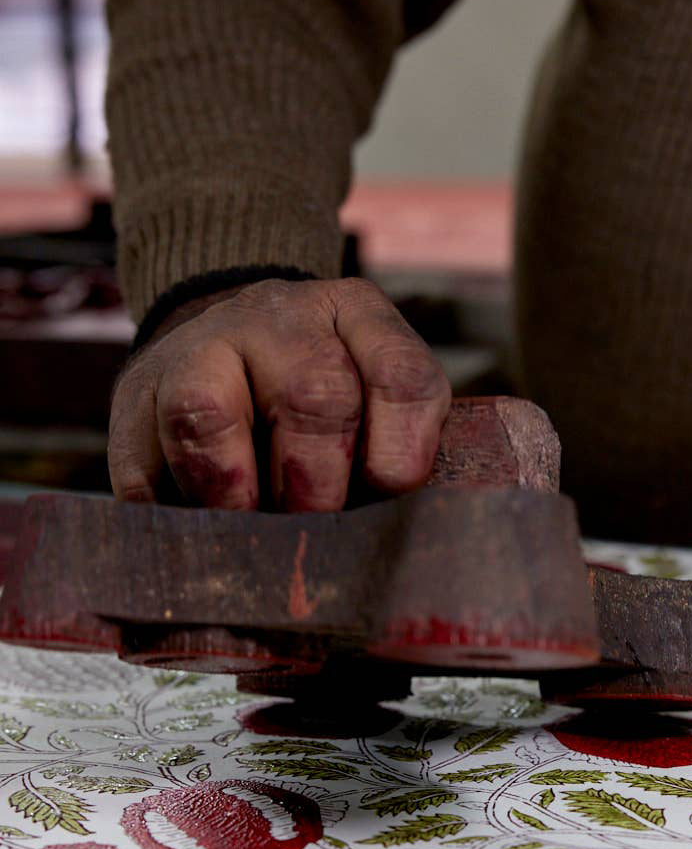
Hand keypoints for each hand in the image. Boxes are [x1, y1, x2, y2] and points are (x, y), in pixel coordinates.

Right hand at [108, 277, 450, 510]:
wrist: (221, 330)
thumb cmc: (322, 389)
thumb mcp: (374, 392)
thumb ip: (393, 448)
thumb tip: (391, 533)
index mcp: (354, 315)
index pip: (399, 376)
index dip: (400, 450)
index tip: (387, 494)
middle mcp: (279, 318)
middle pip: (310, 396)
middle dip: (316, 483)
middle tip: (313, 527)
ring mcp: (198, 346)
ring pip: (205, 416)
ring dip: (232, 493)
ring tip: (246, 528)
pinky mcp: (135, 393)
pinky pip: (143, 463)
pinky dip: (171, 509)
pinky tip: (196, 525)